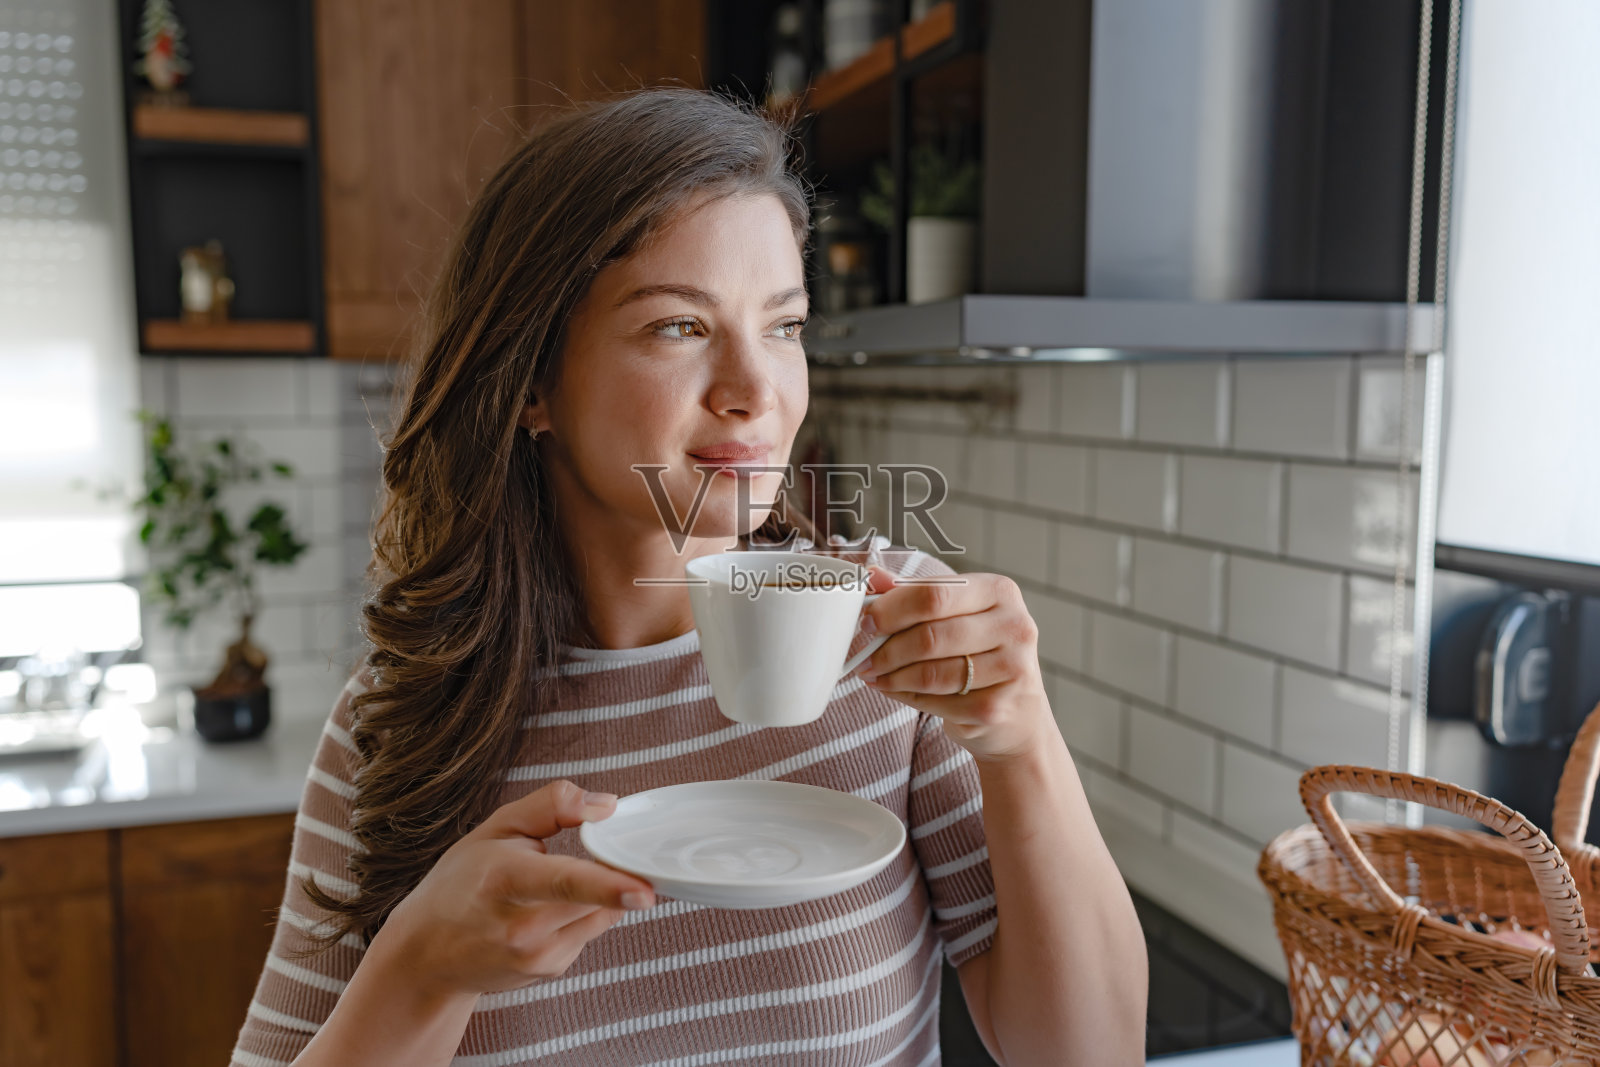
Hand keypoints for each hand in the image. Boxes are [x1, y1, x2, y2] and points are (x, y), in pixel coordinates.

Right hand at [371, 780, 656, 999]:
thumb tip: (608, 805)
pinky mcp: (551, 971)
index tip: (644, 892)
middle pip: (596, 898)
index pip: (564, 883)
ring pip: (602, 914)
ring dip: (595, 894)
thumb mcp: (496, 828)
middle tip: (594, 855)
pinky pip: (590, 931)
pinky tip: (545, 912)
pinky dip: (581, 915)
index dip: (608, 886)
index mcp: (504, 880)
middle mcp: (522, 928)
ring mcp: (537, 957)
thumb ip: (553, 805)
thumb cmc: (461, 882)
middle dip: (611, 873)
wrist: (426, 955)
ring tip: (549, 887)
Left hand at [854, 567, 1051, 761]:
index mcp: (1000, 592)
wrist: (1017, 711)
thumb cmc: (977, 653)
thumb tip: (871, 575)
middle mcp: (1014, 626)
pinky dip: (908, 698)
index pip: (934, 593)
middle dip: (888, 649)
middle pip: (931, 636)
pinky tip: (896, 690)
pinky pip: (937, 702)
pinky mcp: (997, 707)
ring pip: (932, 673)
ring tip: (874, 675)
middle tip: (864, 658)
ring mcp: (1011, 669)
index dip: (891, 609)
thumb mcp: (953, 615)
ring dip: (893, 676)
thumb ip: (913, 594)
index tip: (866, 622)